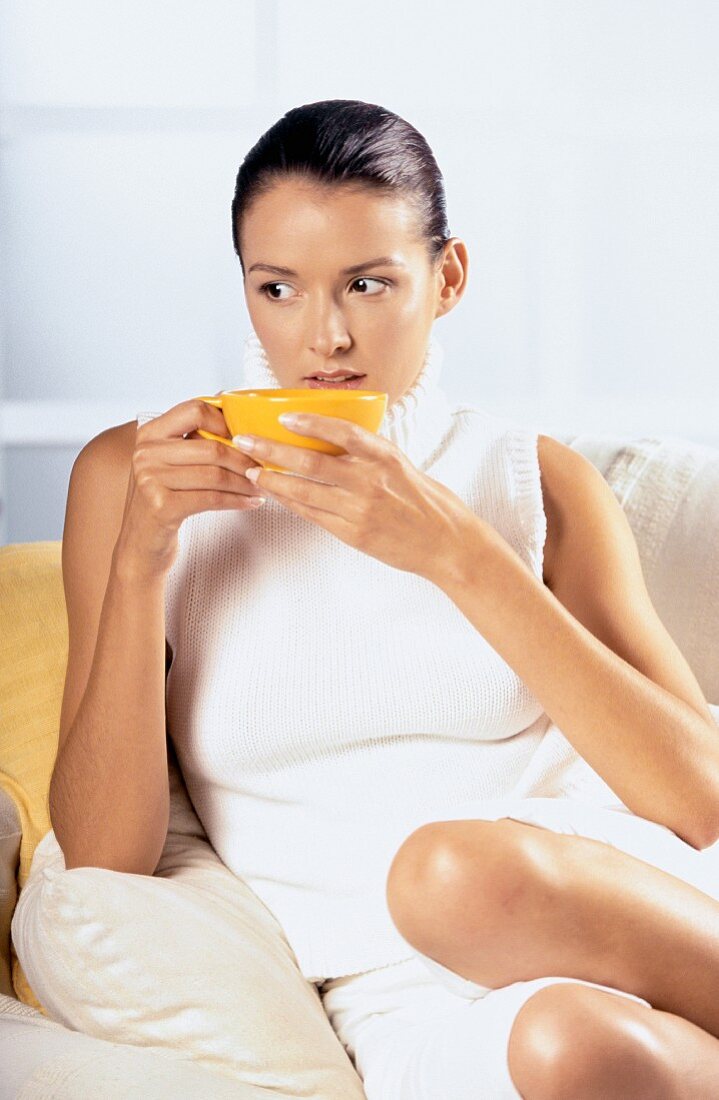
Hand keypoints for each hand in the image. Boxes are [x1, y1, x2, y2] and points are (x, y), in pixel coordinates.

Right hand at [115, 398, 267, 578]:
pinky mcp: (162, 507)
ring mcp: (150, 480)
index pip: (194, 409)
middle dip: (245, 460)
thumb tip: (230, 402)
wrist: (141, 545)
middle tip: (264, 468)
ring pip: (215, 475)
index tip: (246, 437)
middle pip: (211, 447)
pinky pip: (212, 498)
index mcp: (149, 434)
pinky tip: (251, 503)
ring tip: (261, 487)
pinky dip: (238, 501)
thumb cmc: (164, 500)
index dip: (226, 421)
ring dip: (245, 483)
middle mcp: (146, 453)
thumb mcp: (170, 464)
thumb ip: (192, 439)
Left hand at [232, 412, 474, 577]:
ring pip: (304, 491)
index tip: (284, 416)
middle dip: (273, 450)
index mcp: (386, 457)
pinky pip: (313, 515)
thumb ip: (370, 454)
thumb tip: (334, 439)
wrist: (446, 543)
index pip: (343, 432)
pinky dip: (291, 502)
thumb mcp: (403, 465)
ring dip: (273, 480)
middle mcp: (371, 481)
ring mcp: (360, 509)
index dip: (310, 423)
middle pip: (312, 462)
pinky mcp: (353, 534)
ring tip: (251, 470)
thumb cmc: (427, 501)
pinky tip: (276, 495)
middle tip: (246, 442)